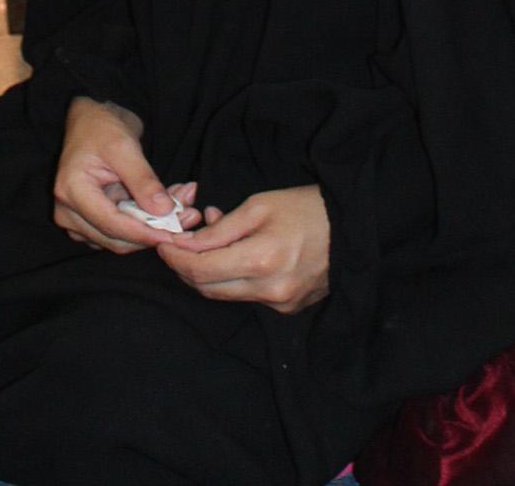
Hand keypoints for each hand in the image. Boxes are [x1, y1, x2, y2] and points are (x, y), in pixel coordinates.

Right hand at [51, 96, 200, 252]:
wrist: (90, 122)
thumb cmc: (101, 127)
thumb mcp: (124, 146)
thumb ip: (143, 180)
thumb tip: (164, 211)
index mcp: (71, 191)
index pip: (112, 224)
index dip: (145, 233)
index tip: (175, 233)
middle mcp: (68, 212)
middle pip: (116, 239)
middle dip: (154, 231)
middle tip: (189, 215)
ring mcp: (77, 220)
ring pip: (121, 240)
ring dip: (152, 228)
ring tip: (181, 205)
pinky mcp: (90, 221)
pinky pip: (120, 232)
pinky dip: (145, 224)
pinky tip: (165, 206)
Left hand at [155, 185, 331, 314]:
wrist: (351, 228)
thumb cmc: (305, 207)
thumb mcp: (259, 206)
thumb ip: (220, 229)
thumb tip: (187, 243)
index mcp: (262, 260)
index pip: (201, 270)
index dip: (175, 258)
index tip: (162, 244)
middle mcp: (271, 290)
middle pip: (208, 289)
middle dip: (185, 268)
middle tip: (175, 247)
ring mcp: (281, 303)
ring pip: (226, 295)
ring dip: (207, 275)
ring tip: (205, 247)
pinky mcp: (289, 309)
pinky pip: (248, 297)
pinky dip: (232, 280)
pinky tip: (234, 258)